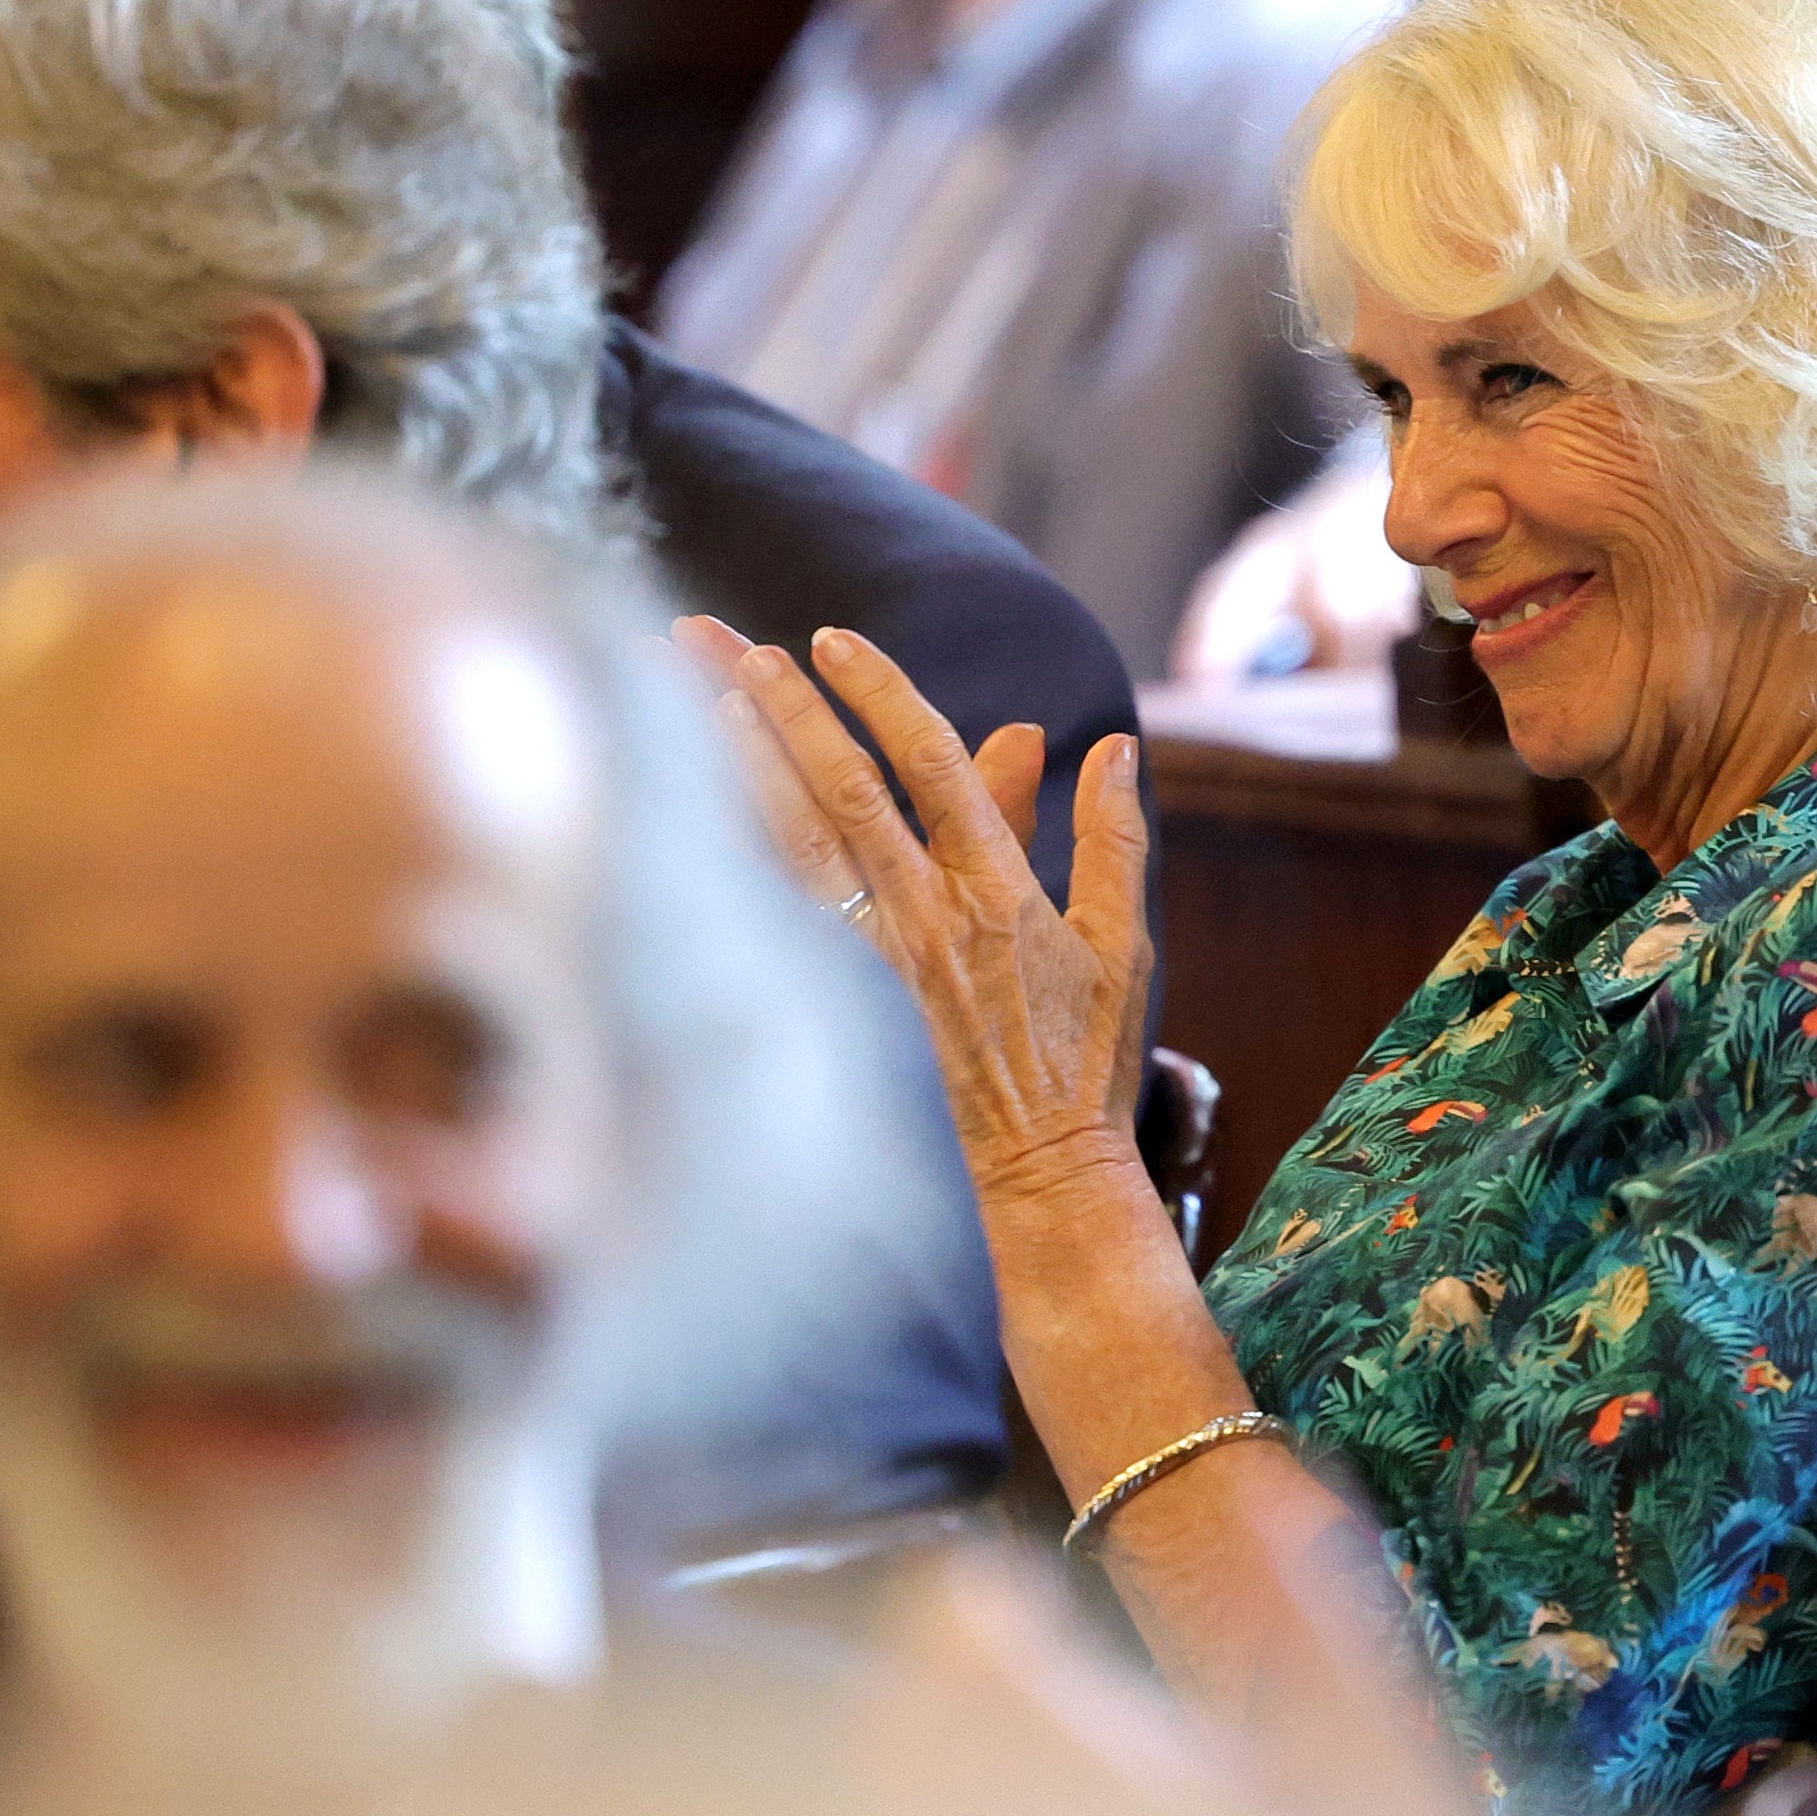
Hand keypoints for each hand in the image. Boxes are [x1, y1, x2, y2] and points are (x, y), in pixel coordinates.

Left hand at [675, 615, 1153, 1191]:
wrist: (1041, 1174)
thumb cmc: (1086, 1060)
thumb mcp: (1120, 944)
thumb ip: (1112, 841)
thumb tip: (1113, 748)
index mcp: (998, 893)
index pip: (931, 765)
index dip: (880, 695)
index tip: (833, 641)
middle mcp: (924, 918)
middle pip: (841, 789)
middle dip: (782, 707)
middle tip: (730, 641)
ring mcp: (874, 965)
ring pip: (794, 845)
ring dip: (745, 763)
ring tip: (697, 694)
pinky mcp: (841, 1006)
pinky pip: (776, 913)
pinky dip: (735, 851)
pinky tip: (695, 808)